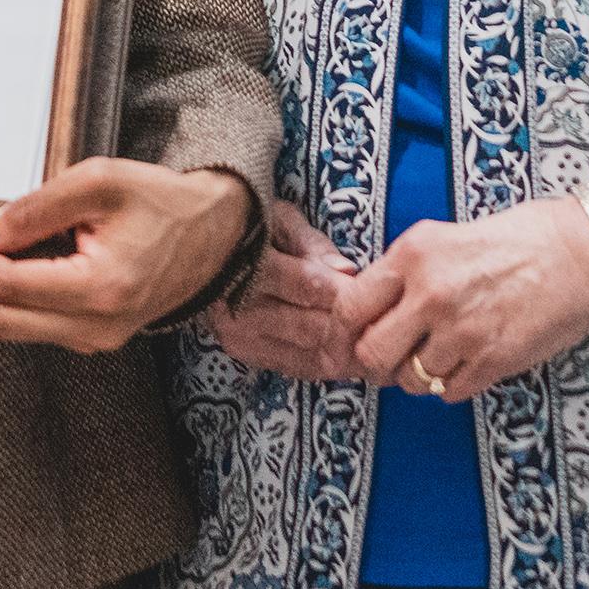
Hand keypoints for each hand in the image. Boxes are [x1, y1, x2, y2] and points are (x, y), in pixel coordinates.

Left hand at [0, 158, 248, 354]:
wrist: (213, 233)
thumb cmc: (160, 200)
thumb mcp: (100, 182)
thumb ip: (38, 207)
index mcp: (102, 289)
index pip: (12, 285)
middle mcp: (94, 327)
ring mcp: (90, 337)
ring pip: (6, 327)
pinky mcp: (85, 332)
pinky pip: (23, 323)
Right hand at [206, 197, 368, 381]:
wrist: (196, 251)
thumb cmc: (243, 226)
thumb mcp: (275, 219)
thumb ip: (312, 244)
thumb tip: (347, 271)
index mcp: (245, 266)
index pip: (308, 286)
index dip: (348, 294)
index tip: (383, 295)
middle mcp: (237, 308)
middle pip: (312, 327)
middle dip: (355, 329)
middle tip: (392, 329)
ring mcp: (239, 336)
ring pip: (308, 355)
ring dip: (349, 356)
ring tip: (384, 352)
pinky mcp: (246, 353)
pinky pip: (297, 369)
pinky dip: (330, 369)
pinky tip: (356, 364)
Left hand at [335, 197, 588, 405]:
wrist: (577, 253)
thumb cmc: (512, 240)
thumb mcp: (441, 238)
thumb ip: (401, 272)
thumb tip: (367, 309)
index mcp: (411, 256)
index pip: (349, 306)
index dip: (344, 330)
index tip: (351, 338)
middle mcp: (430, 294)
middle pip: (371, 353)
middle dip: (373, 362)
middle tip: (388, 359)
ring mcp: (462, 331)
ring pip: (409, 379)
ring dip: (415, 376)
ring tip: (433, 359)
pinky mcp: (493, 361)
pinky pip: (448, 391)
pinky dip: (449, 385)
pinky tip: (462, 364)